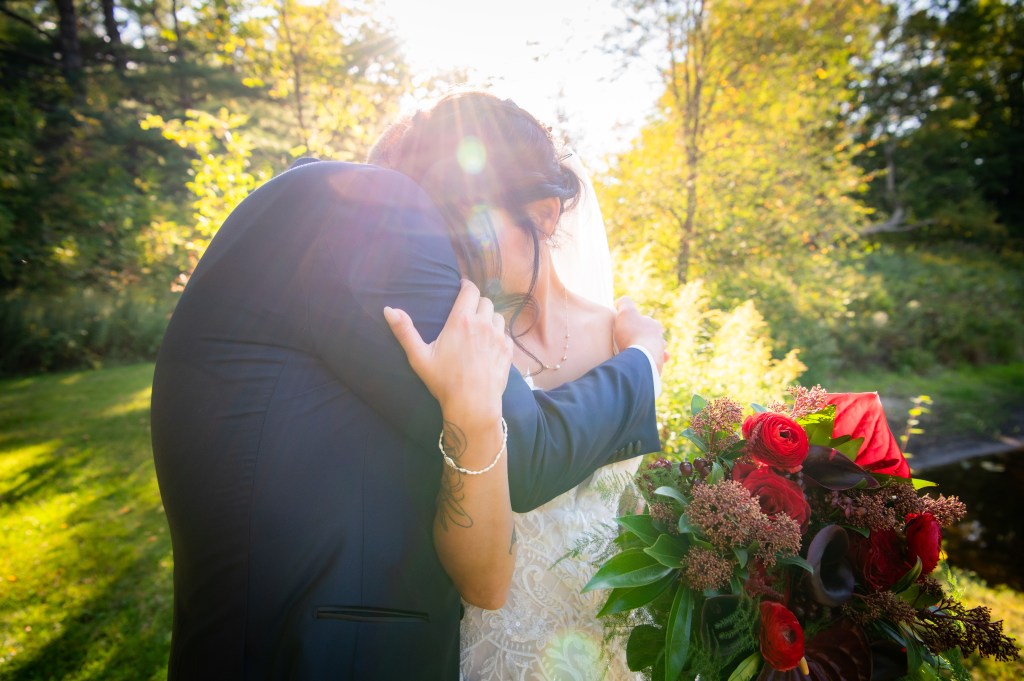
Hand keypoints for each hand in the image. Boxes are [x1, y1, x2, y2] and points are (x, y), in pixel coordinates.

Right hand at [384, 279, 512, 429]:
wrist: (472, 405)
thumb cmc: (444, 381)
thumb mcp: (419, 357)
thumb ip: (404, 331)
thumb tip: (388, 310)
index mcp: (461, 321)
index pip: (470, 290)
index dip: (467, 286)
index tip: (462, 288)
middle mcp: (483, 324)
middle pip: (485, 301)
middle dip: (477, 303)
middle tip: (468, 312)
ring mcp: (498, 337)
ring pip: (497, 316)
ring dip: (489, 318)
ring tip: (480, 328)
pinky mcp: (508, 350)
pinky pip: (505, 333)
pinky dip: (498, 334)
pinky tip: (490, 344)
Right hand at [613, 296, 667, 373]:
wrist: (640, 357)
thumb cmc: (632, 334)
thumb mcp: (626, 312)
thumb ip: (625, 303)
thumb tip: (622, 301)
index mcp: (654, 325)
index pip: (646, 322)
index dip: (636, 323)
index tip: (627, 328)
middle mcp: (660, 339)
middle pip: (652, 337)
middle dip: (644, 338)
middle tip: (631, 341)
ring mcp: (659, 354)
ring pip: (654, 351)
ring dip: (647, 351)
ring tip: (636, 353)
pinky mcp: (656, 367)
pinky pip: (652, 364)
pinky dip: (648, 363)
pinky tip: (641, 363)